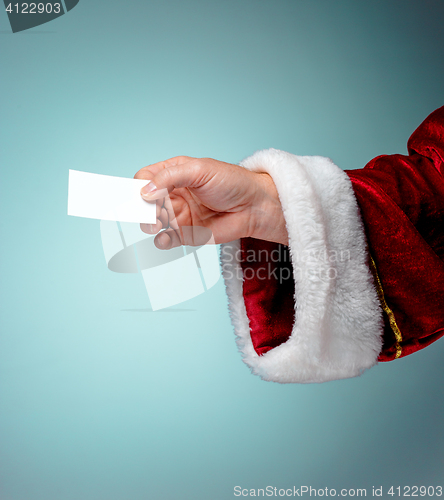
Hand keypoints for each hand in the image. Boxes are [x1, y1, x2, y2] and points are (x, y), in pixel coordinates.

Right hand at [134, 156, 287, 248]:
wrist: (255, 207)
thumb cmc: (232, 182)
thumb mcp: (200, 170)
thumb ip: (170, 177)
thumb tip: (145, 191)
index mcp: (174, 173)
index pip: (145, 178)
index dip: (139, 186)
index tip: (140, 195)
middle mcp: (173, 194)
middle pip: (144, 202)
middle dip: (142, 208)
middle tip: (150, 213)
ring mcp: (178, 215)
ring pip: (152, 221)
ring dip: (149, 224)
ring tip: (157, 224)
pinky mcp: (186, 234)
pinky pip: (166, 239)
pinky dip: (161, 241)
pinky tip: (165, 238)